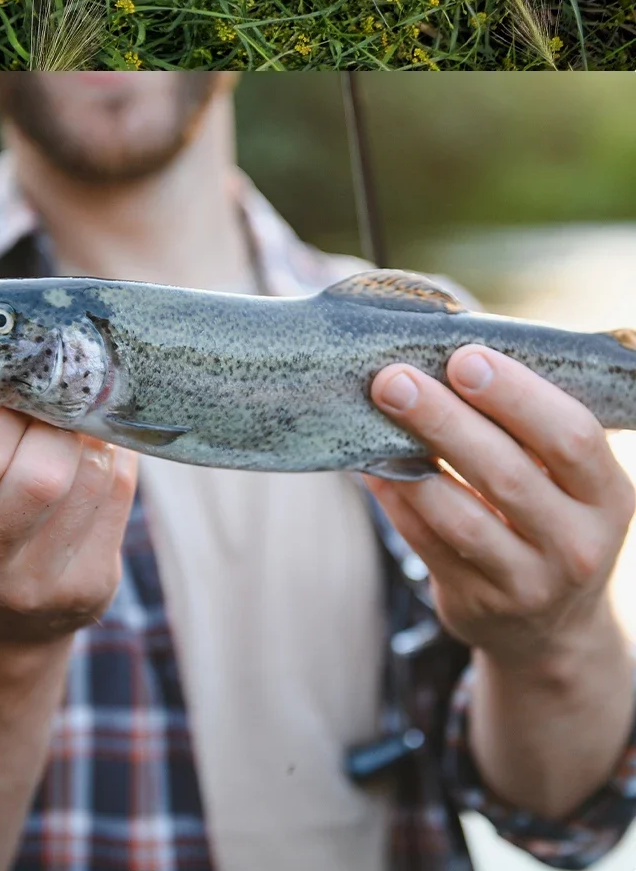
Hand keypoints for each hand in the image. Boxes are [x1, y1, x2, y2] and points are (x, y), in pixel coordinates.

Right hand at [0, 383, 135, 644]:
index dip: (2, 415)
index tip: (8, 402)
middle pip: (42, 476)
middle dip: (51, 425)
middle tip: (44, 411)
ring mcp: (35, 589)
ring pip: (89, 480)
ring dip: (85, 439)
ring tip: (67, 430)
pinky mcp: (88, 590)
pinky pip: (117, 496)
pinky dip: (112, 460)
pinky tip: (90, 456)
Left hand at [367, 346, 634, 668]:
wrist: (550, 628)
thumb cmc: (546, 516)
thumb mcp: (563, 478)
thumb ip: (523, 425)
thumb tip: (440, 349)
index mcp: (606, 494)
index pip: (572, 437)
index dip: (518, 395)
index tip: (464, 357)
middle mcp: (577, 543)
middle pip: (508, 473)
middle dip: (446, 420)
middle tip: (394, 379)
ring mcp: (530, 582)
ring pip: (461, 517)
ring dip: (410, 461)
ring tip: (372, 415)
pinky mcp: (479, 604)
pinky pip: (426, 544)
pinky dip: (395, 500)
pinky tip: (369, 465)